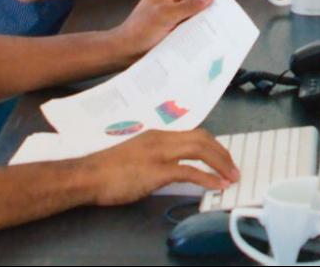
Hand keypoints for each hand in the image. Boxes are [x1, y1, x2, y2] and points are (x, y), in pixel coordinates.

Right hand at [79, 128, 237, 204]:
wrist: (87, 176)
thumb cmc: (106, 170)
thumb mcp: (136, 156)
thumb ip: (155, 157)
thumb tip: (173, 168)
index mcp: (157, 135)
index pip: (194, 134)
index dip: (212, 146)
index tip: (222, 157)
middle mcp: (161, 139)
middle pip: (203, 138)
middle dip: (222, 153)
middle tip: (233, 168)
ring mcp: (159, 153)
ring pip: (200, 149)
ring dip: (220, 163)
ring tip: (231, 176)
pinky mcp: (156, 171)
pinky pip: (189, 172)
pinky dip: (207, 178)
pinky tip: (216, 185)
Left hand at [113, 0, 213, 55]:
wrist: (127, 52)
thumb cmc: (139, 31)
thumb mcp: (166, 16)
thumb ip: (189, 5)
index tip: (215, 0)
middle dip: (207, 3)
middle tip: (217, 13)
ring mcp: (176, 11)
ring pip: (198, 9)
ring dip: (204, 16)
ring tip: (212, 24)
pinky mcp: (178, 24)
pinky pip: (194, 21)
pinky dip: (200, 26)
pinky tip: (204, 32)